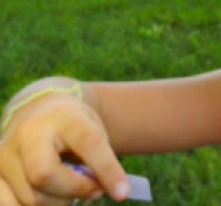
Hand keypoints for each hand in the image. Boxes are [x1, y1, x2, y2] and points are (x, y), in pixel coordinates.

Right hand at [0, 93, 129, 203]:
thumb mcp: (93, 131)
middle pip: (44, 176)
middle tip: (93, 188)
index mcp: (64, 116)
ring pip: (29, 198)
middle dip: (74, 191)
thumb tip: (103, 193)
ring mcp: (5, 154)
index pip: (87, 143)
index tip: (123, 193)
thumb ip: (100, 161)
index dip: (107, 170)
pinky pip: (9, 205)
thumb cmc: (73, 126)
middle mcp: (28, 133)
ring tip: (70, 189)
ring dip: (58, 203)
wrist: (40, 111)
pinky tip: (49, 197)